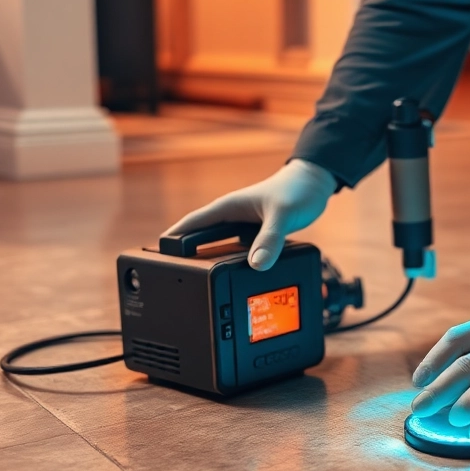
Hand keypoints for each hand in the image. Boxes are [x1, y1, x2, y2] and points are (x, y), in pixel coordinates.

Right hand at [165, 159, 335, 269]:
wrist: (315, 183)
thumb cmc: (297, 190)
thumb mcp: (283, 216)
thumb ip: (270, 239)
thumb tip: (256, 264)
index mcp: (227, 208)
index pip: (190, 225)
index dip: (171, 242)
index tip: (154, 260)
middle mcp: (230, 217)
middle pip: (199, 240)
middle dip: (187, 258)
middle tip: (176, 281)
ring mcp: (241, 226)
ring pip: (219, 248)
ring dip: (211, 263)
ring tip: (201, 287)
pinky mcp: (254, 234)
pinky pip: (238, 253)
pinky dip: (235, 265)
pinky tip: (236, 279)